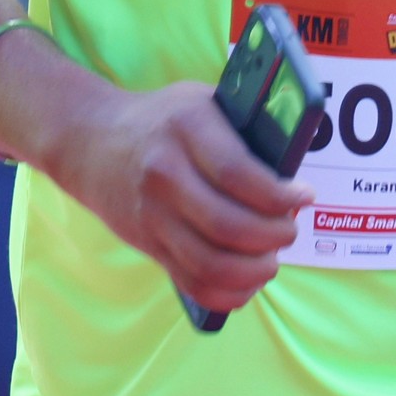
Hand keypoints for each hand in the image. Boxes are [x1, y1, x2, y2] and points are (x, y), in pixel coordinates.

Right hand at [33, 80, 310, 314]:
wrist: (90, 142)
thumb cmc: (162, 120)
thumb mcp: (201, 102)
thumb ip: (242, 128)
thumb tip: (293, 172)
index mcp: (186, 128)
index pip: (238, 174)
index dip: (279, 195)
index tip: (304, 196)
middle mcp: (164, 173)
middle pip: (229, 226)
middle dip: (274, 236)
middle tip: (289, 230)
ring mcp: (152, 215)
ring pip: (212, 265)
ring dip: (255, 271)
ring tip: (271, 258)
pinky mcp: (148, 244)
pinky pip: (193, 284)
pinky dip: (229, 293)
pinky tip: (248, 279)